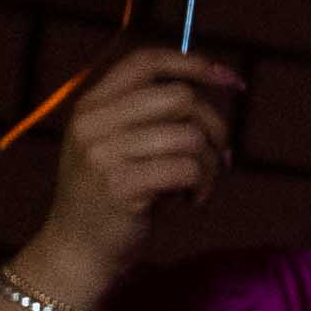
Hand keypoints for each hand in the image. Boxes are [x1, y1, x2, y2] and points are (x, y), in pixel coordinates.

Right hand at [24, 48, 239, 298]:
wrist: (79, 249)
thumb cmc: (116, 194)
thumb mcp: (122, 143)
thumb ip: (155, 113)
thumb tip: (220, 82)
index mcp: (91, 105)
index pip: (145, 61)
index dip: (194, 64)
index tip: (231, 79)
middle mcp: (92, 123)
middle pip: (180, 97)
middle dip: (215, 126)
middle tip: (219, 155)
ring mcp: (102, 154)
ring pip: (191, 136)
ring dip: (211, 164)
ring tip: (199, 185)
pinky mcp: (121, 186)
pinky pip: (189, 169)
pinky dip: (204, 186)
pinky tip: (190, 201)